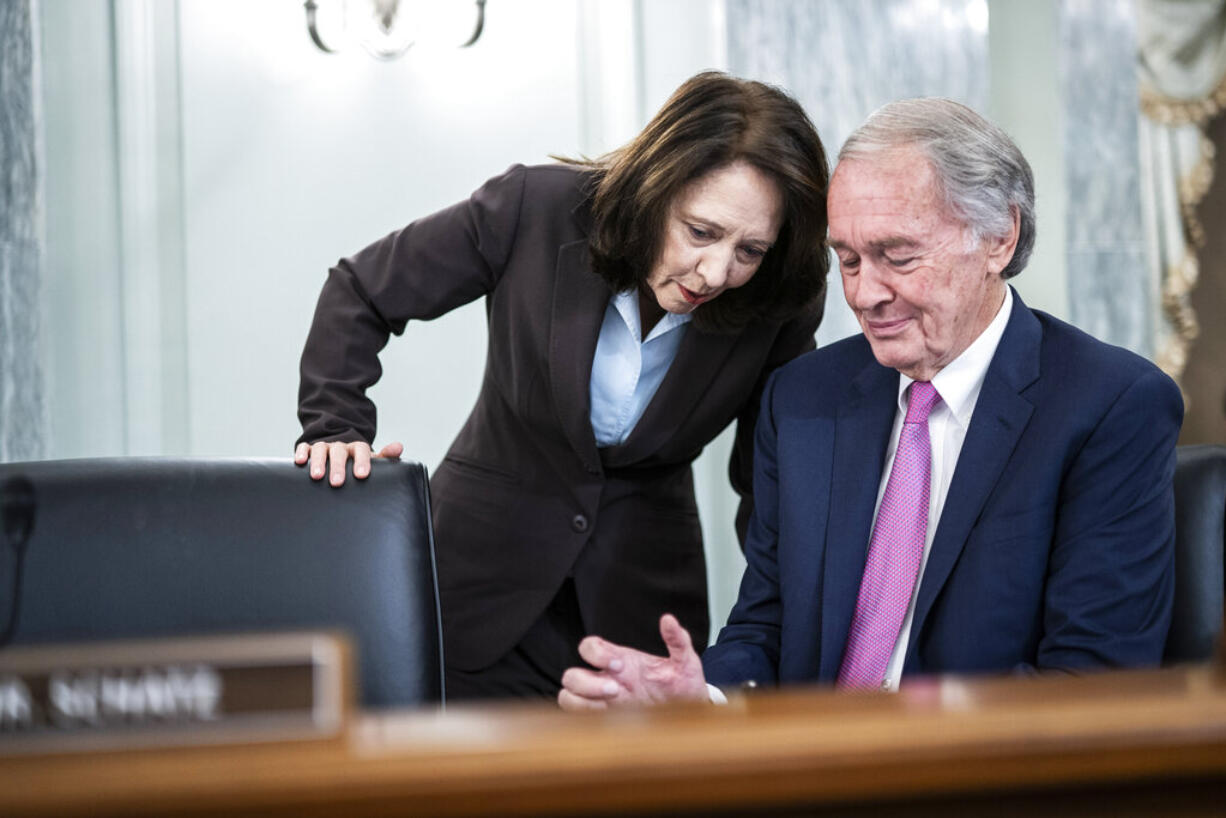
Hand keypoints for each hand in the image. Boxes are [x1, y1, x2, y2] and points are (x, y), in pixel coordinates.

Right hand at [293, 440, 403, 486]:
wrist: (340, 455)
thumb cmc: (357, 464)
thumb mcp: (372, 460)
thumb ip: (386, 456)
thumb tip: (399, 447)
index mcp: (357, 448)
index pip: (361, 450)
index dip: (362, 461)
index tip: (362, 475)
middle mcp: (341, 446)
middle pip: (339, 452)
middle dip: (338, 466)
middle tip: (337, 482)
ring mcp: (325, 447)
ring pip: (321, 449)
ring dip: (318, 462)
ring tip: (317, 476)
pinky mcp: (310, 449)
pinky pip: (304, 447)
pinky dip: (302, 452)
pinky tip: (299, 462)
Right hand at [557, 614, 708, 710]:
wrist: (691, 713)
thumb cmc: (683, 684)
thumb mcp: (684, 661)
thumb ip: (677, 640)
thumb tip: (669, 619)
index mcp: (620, 660)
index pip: (589, 647)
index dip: (596, 654)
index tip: (619, 665)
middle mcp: (606, 679)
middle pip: (571, 675)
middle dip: (587, 683)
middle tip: (616, 690)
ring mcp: (603, 701)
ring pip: (567, 697)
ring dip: (583, 701)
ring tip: (609, 707)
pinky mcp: (606, 721)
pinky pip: (577, 718)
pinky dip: (585, 718)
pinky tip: (609, 720)